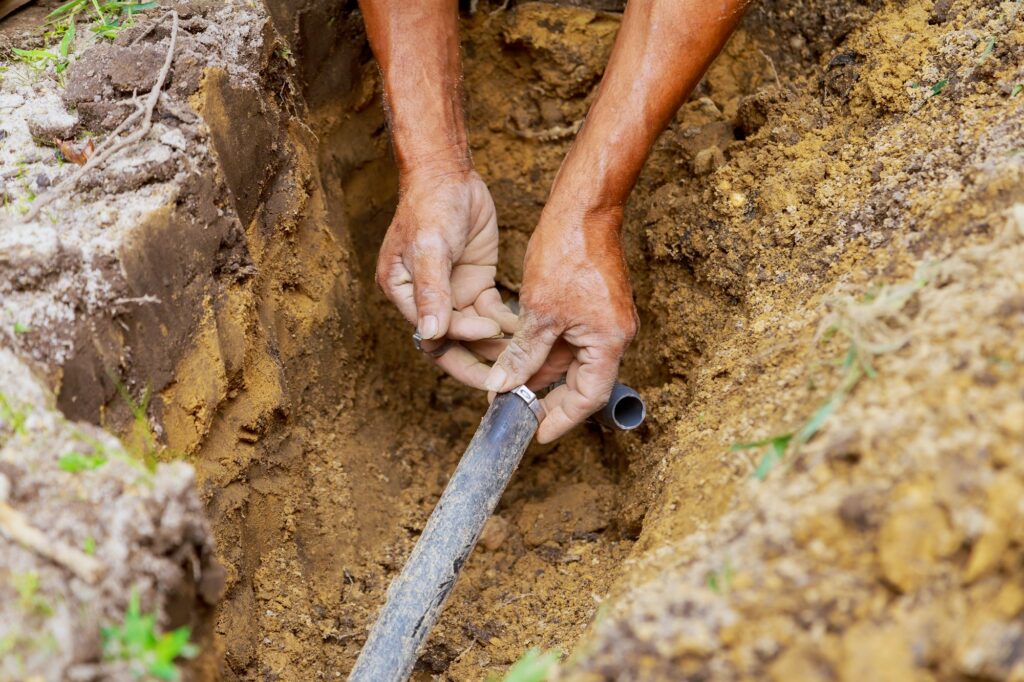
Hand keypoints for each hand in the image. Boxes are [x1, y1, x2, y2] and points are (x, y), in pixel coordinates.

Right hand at [376, 169, 517, 388]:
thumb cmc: (430, 206)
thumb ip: (431, 292)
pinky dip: (506, 322)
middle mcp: (426, 300)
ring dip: (497, 343)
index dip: (460, 339)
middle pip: (452, 343)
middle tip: (509, 373)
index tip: (490, 332)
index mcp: (402, 294)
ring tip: (526, 350)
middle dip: (480, 358)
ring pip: (474, 332)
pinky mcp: (474, 283)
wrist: (448, 173)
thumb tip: (430, 334)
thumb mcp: (429, 248)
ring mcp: (452, 293)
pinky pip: (490, 313)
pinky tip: (527, 327)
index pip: (431, 333)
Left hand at [484, 205, 638, 442]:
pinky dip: (546, 347)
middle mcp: (613, 335)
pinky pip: (571, 338)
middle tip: (514, 408)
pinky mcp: (594, 305)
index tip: (536, 434)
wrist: (584, 209)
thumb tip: (504, 386)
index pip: (587, 397)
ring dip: (541, 370)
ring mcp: (605, 320)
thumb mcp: (539, 311)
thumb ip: (524, 354)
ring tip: (508, 381)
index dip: (561, 419)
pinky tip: (519, 350)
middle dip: (546, 396)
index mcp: (608, 342)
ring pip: (571, 359)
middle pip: (580, 381)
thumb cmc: (568, 253)